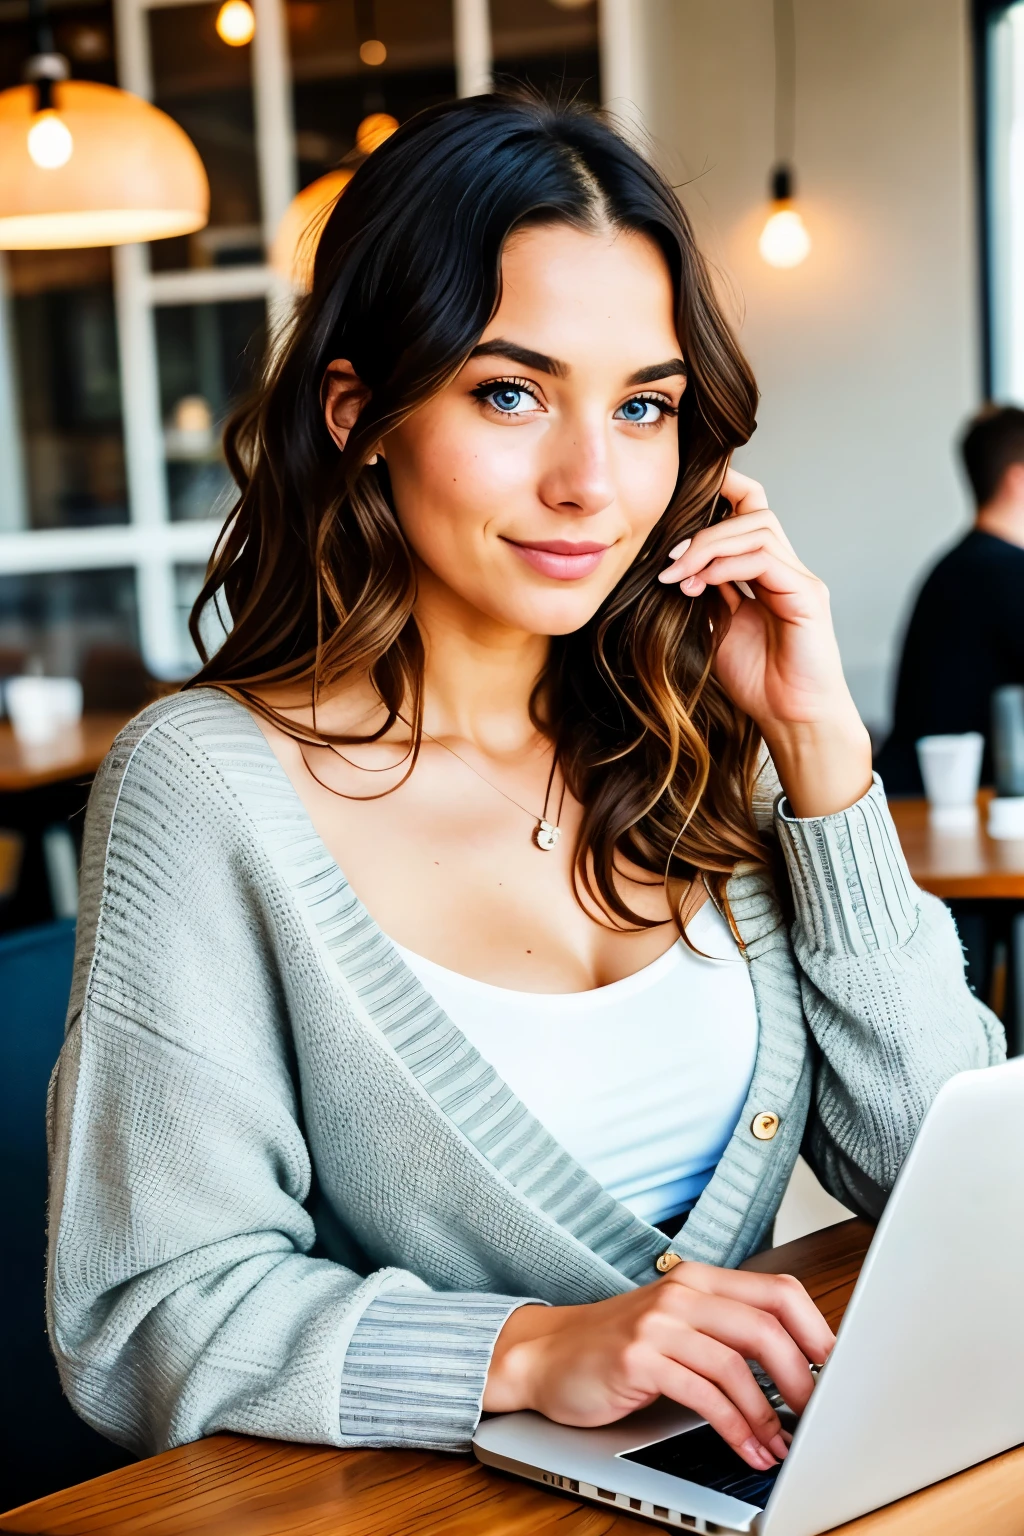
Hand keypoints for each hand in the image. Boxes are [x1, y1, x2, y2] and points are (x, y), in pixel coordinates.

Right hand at [484, 1262, 834, 1470]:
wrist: (545, 1354)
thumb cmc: (617, 1345)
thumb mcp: (677, 1324)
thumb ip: (727, 1332)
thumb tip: (799, 1366)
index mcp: (700, 1279)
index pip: (780, 1291)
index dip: (819, 1332)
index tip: (840, 1373)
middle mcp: (683, 1292)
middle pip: (768, 1326)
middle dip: (803, 1379)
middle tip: (817, 1417)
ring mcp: (659, 1322)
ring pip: (739, 1363)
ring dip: (769, 1416)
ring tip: (780, 1447)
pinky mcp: (639, 1357)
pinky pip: (705, 1394)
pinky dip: (736, 1428)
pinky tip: (746, 1449)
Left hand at [657, 468, 871, 816]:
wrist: (791, 720)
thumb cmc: (757, 682)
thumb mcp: (717, 629)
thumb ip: (705, 595)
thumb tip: (672, 568)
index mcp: (766, 575)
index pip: (749, 512)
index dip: (722, 494)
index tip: (676, 505)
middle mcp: (786, 570)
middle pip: (754, 511)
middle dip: (704, 526)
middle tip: (667, 560)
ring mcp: (799, 580)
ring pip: (758, 528)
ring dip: (709, 545)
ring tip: (678, 575)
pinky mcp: (806, 596)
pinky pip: (764, 560)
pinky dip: (726, 566)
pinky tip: (699, 585)